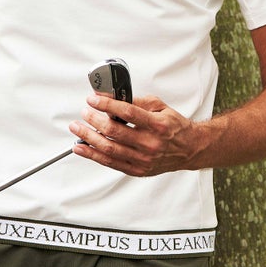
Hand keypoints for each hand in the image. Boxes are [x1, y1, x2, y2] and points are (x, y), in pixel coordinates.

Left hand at [69, 94, 197, 176]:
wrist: (189, 149)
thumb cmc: (173, 126)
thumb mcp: (159, 106)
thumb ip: (137, 101)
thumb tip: (113, 96)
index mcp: (157, 125)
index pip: (127, 112)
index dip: (107, 104)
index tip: (93, 99)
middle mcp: (150, 143)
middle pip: (114, 131)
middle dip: (94, 120)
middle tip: (84, 112)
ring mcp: (143, 159)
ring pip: (109, 149)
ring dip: (88, 138)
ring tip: (77, 129)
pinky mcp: (137, 170)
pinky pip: (110, 163)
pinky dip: (93, 155)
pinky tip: (82, 148)